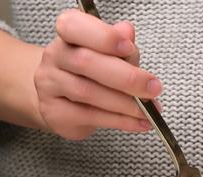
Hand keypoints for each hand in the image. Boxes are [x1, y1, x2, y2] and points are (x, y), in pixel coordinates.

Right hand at [34, 10, 162, 139]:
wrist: (64, 100)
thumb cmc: (91, 73)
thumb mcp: (111, 55)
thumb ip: (121, 45)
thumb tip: (127, 31)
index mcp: (68, 34)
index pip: (75, 26)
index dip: (103, 36)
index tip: (128, 47)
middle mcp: (54, 56)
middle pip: (85, 62)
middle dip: (126, 77)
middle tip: (152, 88)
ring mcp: (50, 85)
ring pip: (88, 93)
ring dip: (125, 104)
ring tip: (148, 110)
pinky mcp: (55, 113)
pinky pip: (91, 117)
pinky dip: (121, 121)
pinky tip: (139, 122)